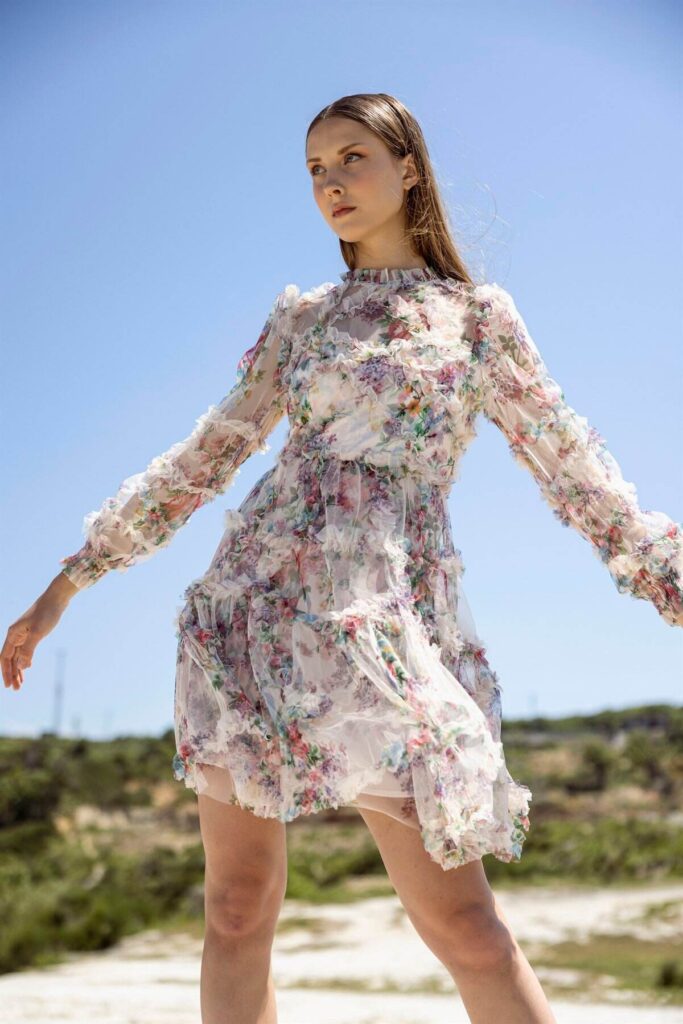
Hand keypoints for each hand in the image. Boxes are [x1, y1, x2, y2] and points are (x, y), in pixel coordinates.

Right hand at [1, 574, 77, 690]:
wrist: (57, 598)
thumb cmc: (46, 613)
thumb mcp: (37, 632)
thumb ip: (28, 649)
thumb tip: (21, 666)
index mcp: (13, 634)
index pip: (5, 658)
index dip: (5, 672)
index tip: (8, 686)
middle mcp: (15, 635)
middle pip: (10, 659)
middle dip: (11, 674)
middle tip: (16, 690)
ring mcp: (24, 634)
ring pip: (18, 656)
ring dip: (19, 669)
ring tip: (21, 684)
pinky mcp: (32, 633)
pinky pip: (25, 650)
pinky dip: (25, 660)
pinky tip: (28, 667)